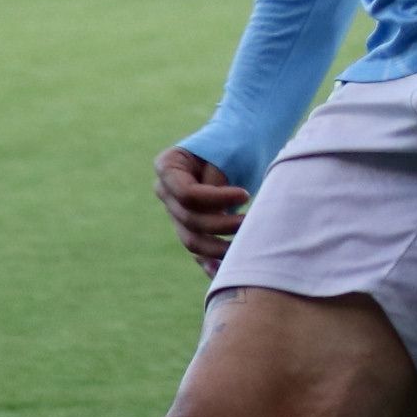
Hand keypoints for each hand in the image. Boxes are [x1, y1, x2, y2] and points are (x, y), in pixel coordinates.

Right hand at [155, 144, 250, 272]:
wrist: (243, 141)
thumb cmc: (236, 142)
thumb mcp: (227, 153)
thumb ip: (216, 182)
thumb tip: (216, 216)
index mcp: (168, 167)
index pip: (187, 194)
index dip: (216, 200)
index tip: (245, 195)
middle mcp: (166, 191)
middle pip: (189, 219)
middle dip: (222, 225)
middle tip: (251, 221)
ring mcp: (176, 211)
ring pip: (192, 240)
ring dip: (219, 247)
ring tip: (247, 242)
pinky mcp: (191, 226)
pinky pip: (198, 250)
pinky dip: (210, 263)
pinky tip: (223, 275)